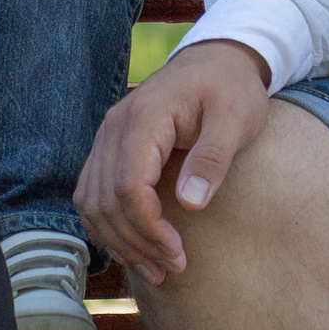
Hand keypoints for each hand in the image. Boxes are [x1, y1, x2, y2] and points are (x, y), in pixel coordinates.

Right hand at [75, 39, 271, 283]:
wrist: (215, 60)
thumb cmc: (229, 88)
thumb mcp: (236, 118)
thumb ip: (213, 157)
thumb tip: (190, 204)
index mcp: (145, 117)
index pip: (129, 186)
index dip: (149, 229)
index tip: (178, 254)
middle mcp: (115, 126)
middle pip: (106, 200)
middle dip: (136, 243)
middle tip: (171, 268)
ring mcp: (108, 135)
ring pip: (92, 201)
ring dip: (118, 240)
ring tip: (154, 266)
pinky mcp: (110, 146)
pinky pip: (92, 192)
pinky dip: (108, 224)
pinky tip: (134, 244)